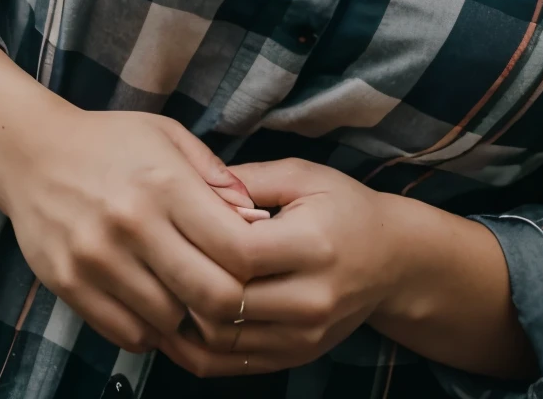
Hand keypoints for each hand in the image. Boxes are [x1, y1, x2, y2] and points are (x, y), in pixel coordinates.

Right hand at [0, 102, 256, 353]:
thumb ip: (218, 177)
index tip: (255, 265)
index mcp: (166, 183)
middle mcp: (131, 223)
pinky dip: (149, 330)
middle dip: (230, 304)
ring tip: (186, 296)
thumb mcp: (169, 137)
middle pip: (210, 295)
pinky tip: (151, 305)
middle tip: (227, 295)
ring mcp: (97, 258)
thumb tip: (260, 219)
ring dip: (187, 318)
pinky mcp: (69, 284)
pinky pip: (128, 333)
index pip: (236, 249)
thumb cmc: (109, 142)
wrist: (30, 153)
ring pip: (170, 321)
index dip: (257, 266)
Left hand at [155, 158, 404, 376]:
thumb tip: (188, 182)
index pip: (241, 254)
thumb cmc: (344, 209)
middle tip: (150, 258)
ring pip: (220, 339)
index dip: (199, 240)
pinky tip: (176, 320)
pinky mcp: (294, 357)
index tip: (174, 220)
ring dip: (181, 318)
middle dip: (182, 281)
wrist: (393, 261)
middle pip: (225, 303)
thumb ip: (246, 180)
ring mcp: (303, 336)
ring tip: (155, 288)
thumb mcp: (302, 177)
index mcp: (315, 246)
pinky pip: (229, 365)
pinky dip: (193, 347)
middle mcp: (312, 299)